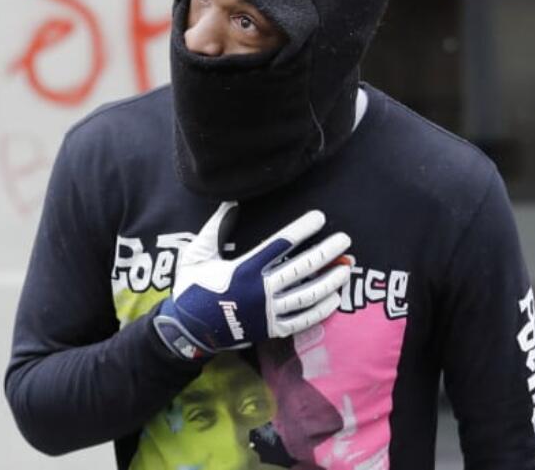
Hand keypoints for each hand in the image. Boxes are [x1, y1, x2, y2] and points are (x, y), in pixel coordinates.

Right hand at [153, 202, 350, 359]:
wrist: (187, 331)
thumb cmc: (192, 288)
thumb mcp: (197, 254)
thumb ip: (215, 228)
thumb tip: (231, 202)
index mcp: (243, 269)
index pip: (280, 244)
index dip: (302, 229)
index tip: (319, 217)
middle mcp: (260, 291)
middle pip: (301, 268)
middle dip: (326, 252)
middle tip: (344, 239)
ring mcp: (267, 313)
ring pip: (307, 295)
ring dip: (330, 280)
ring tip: (346, 267)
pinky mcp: (270, 330)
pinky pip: (303, 320)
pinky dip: (321, 309)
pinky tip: (334, 298)